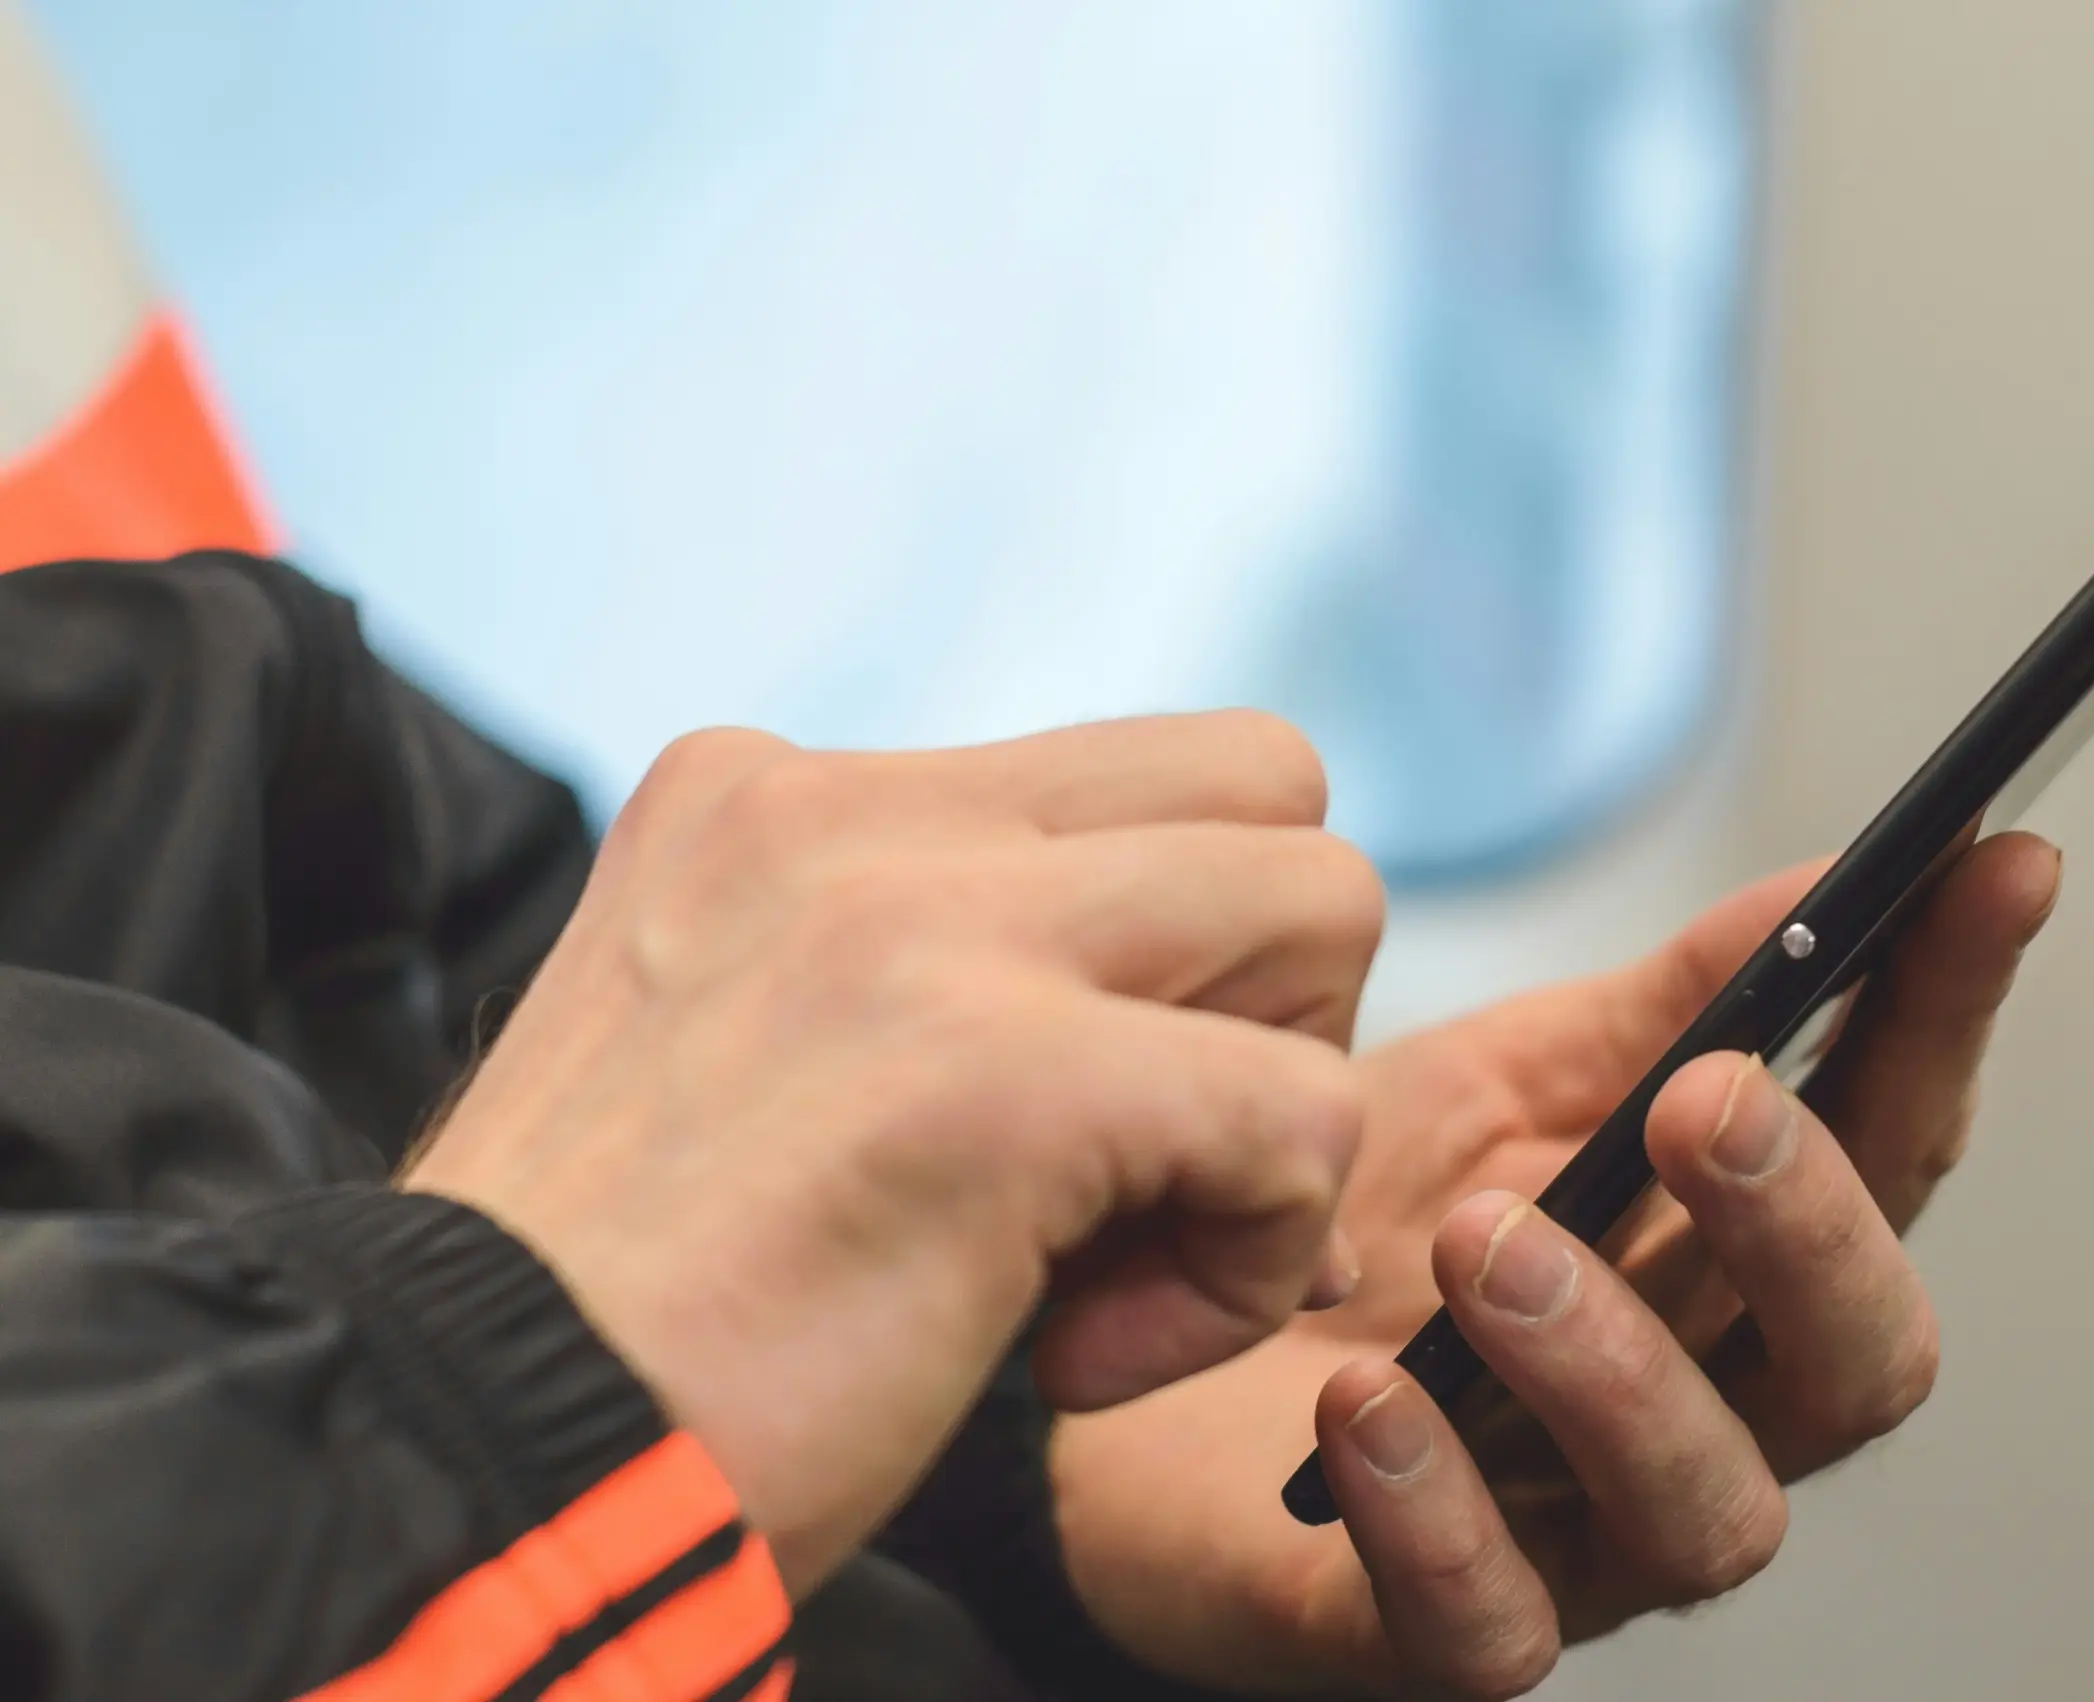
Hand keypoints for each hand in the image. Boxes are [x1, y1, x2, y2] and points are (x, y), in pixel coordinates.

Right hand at [404, 712, 1385, 1592]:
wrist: (450, 1466)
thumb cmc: (626, 1324)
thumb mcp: (748, 1066)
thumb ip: (937, 985)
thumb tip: (1220, 1051)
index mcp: (784, 796)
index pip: (1134, 779)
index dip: (1171, 964)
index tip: (1062, 1136)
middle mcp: (852, 811)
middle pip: (1265, 788)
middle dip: (1267, 998)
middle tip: (1136, 1170)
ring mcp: (921, 921)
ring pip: (1326, 902)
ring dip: (1275, 1113)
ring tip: (1107, 1264)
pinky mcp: (997, 1071)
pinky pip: (1304, 1117)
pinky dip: (1244, 1268)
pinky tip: (1075, 1359)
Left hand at [1051, 834, 2061, 1695]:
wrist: (1142, 1345)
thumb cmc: (1354, 1229)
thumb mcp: (1507, 1085)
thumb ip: (1665, 1004)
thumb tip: (1825, 876)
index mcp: (1730, 1264)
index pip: (1889, 1149)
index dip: (1947, 1016)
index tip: (1990, 869)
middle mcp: (1697, 1411)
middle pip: (1857, 1362)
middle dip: (1808, 1226)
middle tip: (1708, 1103)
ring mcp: (1575, 1539)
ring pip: (1704, 1509)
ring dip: (1614, 1364)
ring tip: (1485, 1239)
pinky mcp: (1422, 1633)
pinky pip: (1484, 1625)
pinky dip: (1438, 1517)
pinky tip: (1364, 1407)